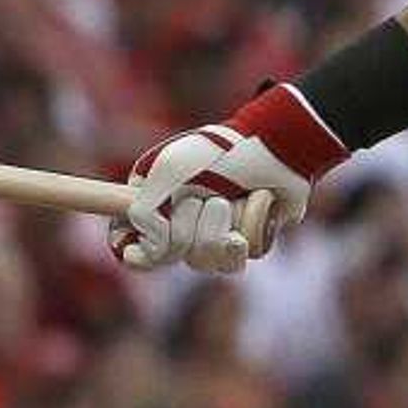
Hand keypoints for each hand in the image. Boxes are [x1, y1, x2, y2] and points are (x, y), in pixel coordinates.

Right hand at [121, 84, 344, 273]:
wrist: (277, 146)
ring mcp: (209, 235)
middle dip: (189, 225)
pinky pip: (233, 261)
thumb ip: (143, 211)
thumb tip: (147, 251)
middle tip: (206, 194)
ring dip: (218, 226)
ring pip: (202, 261)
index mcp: (153, 201)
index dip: (137, 250)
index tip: (137, 250)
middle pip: (168, 256)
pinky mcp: (241, 243)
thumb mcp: (169, 170)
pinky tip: (250, 212)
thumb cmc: (221, 151)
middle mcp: (177, 221)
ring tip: (231, 199)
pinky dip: (243, 233)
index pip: (130, 243)